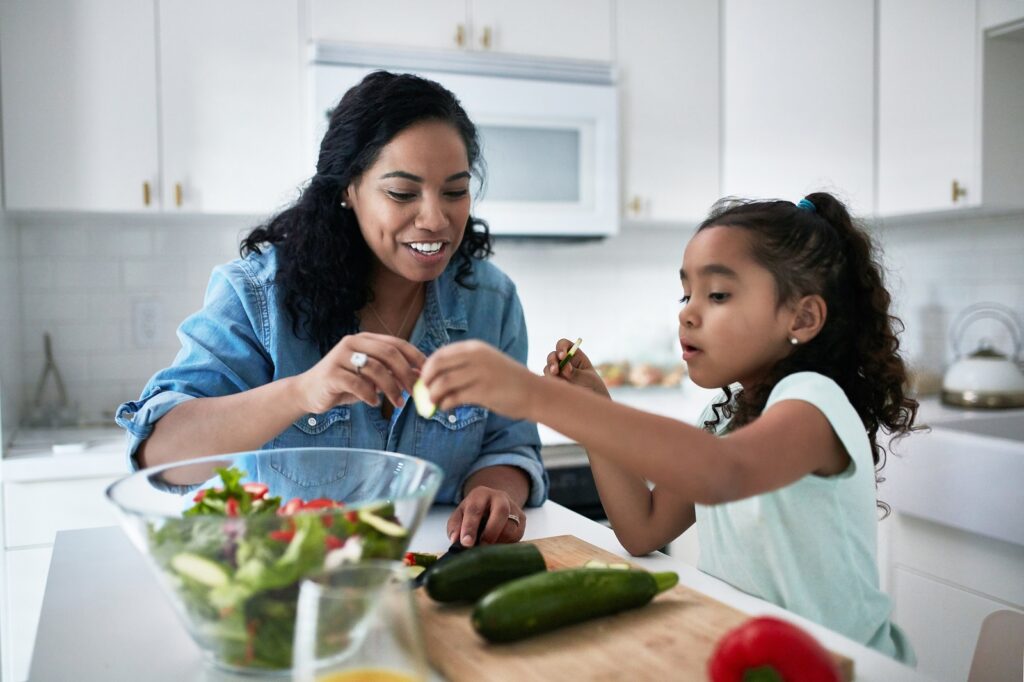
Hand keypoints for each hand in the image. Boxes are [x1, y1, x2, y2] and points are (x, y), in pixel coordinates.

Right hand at [292, 332, 425, 413]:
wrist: (308, 392)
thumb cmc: (344, 384)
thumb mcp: (370, 378)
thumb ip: (390, 374)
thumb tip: (419, 377)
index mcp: (364, 339)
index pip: (396, 343)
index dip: (414, 357)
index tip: (427, 373)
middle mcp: (352, 343)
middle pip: (388, 353)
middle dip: (406, 373)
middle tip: (415, 391)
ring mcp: (340, 357)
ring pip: (375, 369)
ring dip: (391, 388)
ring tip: (397, 403)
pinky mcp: (331, 373)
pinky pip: (358, 384)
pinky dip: (370, 395)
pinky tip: (374, 403)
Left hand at [419, 340, 536, 419]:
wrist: (533, 392)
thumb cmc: (507, 380)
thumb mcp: (486, 362)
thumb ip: (464, 365)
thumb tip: (435, 376)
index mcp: (474, 348)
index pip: (440, 354)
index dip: (428, 367)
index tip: (425, 379)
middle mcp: (475, 357)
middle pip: (437, 366)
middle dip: (427, 381)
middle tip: (425, 392)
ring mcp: (479, 374)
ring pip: (442, 383)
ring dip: (433, 395)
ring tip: (434, 402)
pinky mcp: (483, 392)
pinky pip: (454, 398)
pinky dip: (445, 404)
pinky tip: (446, 407)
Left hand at [447, 486, 525, 546]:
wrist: (493, 503)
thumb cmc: (473, 512)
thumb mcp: (460, 515)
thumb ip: (455, 526)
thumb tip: (455, 540)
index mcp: (480, 494)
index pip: (475, 509)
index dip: (470, 527)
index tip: (466, 543)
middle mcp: (500, 497)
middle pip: (501, 511)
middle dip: (491, 532)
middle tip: (482, 547)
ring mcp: (513, 506)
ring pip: (511, 526)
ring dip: (499, 541)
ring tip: (488, 549)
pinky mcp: (522, 518)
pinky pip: (518, 535)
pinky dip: (507, 544)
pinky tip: (498, 545)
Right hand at [544, 339, 609, 397]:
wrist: (591, 404)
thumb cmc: (593, 387)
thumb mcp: (588, 379)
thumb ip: (575, 373)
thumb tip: (564, 368)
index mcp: (575, 356)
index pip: (564, 344)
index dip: (561, 347)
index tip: (563, 356)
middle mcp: (563, 362)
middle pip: (552, 355)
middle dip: (552, 361)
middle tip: (556, 370)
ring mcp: (557, 373)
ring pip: (548, 368)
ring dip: (551, 373)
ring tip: (561, 383)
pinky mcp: (553, 383)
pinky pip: (546, 381)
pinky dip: (550, 384)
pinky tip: (560, 389)